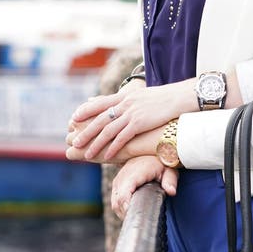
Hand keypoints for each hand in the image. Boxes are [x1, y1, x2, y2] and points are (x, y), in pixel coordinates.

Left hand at [69, 83, 185, 161]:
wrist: (179, 97)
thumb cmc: (163, 98)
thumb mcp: (142, 95)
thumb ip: (128, 99)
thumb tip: (119, 102)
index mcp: (125, 96)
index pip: (100, 103)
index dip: (86, 110)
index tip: (74, 118)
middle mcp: (125, 104)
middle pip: (100, 119)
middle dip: (85, 131)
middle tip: (74, 141)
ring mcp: (132, 113)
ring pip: (108, 130)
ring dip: (96, 143)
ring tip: (87, 154)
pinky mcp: (140, 123)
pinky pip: (123, 137)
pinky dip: (114, 147)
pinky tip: (107, 156)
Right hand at [111, 156, 178, 219]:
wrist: (152, 151)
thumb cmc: (162, 161)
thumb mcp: (170, 169)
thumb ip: (170, 181)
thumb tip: (171, 191)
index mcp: (135, 173)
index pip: (124, 195)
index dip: (127, 208)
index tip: (136, 216)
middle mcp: (124, 175)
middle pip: (118, 202)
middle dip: (126, 214)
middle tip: (139, 220)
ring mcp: (119, 178)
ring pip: (115, 202)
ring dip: (123, 212)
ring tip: (136, 217)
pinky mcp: (117, 181)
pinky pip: (115, 198)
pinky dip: (121, 206)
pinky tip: (130, 210)